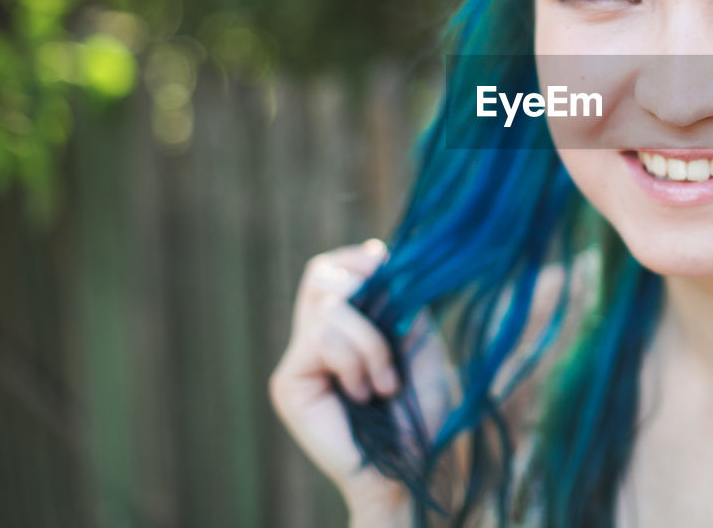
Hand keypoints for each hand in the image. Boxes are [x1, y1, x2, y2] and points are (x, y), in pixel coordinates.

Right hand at [268, 238, 409, 515]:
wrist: (415, 461)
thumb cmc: (423, 408)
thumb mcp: (418, 337)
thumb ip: (394, 297)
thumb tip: (374, 252)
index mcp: (346, 325)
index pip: (331, 268)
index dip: (359, 262)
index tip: (389, 274)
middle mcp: (316, 338)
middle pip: (320, 274)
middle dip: (366, 294)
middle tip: (393, 339)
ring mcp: (298, 360)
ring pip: (328, 305)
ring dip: (370, 342)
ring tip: (384, 383)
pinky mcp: (288, 382)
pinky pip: (320, 337)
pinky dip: (355, 360)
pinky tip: (365, 394)